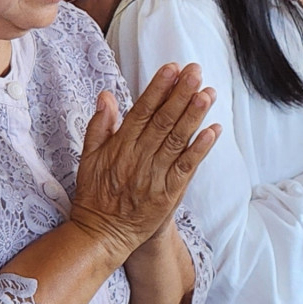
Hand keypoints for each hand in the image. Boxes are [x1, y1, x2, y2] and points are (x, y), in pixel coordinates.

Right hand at [69, 63, 220, 258]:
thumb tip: (106, 95)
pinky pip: (187, 168)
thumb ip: (99, 126)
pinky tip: (213, 131)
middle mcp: (138, 158)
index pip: (142, 110)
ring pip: (177, 140)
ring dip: (194, 116)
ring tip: (208, 93)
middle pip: (163, 121)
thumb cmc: (96, 194)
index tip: (172, 68)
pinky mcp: (168, 193)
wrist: (103, 235)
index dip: (158, 88)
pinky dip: (201, 149)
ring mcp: (155, 176)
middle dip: (180, 94)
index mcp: (120, 146)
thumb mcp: (88, 158)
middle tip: (196, 71)